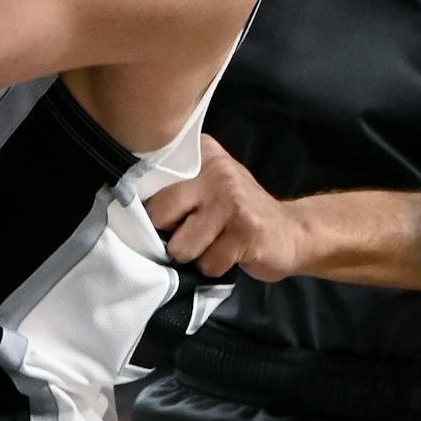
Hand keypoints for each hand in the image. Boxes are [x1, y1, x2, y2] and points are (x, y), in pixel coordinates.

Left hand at [144, 134, 305, 280]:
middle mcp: (216, 169)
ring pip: (182, 245)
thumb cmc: (237, 212)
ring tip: (212, 245)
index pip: (150, 180)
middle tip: (189, 236)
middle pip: (159, 215)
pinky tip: (231, 254)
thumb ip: (174, 186)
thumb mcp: (207, 186)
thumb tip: (128, 207)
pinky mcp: (246, 231)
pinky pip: (208, 263)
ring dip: (194, 255)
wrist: (292, 231)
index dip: (148, 208)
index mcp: (201, 153)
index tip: (161, 218)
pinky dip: (215, 267)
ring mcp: (232, 200)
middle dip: (169, 236)